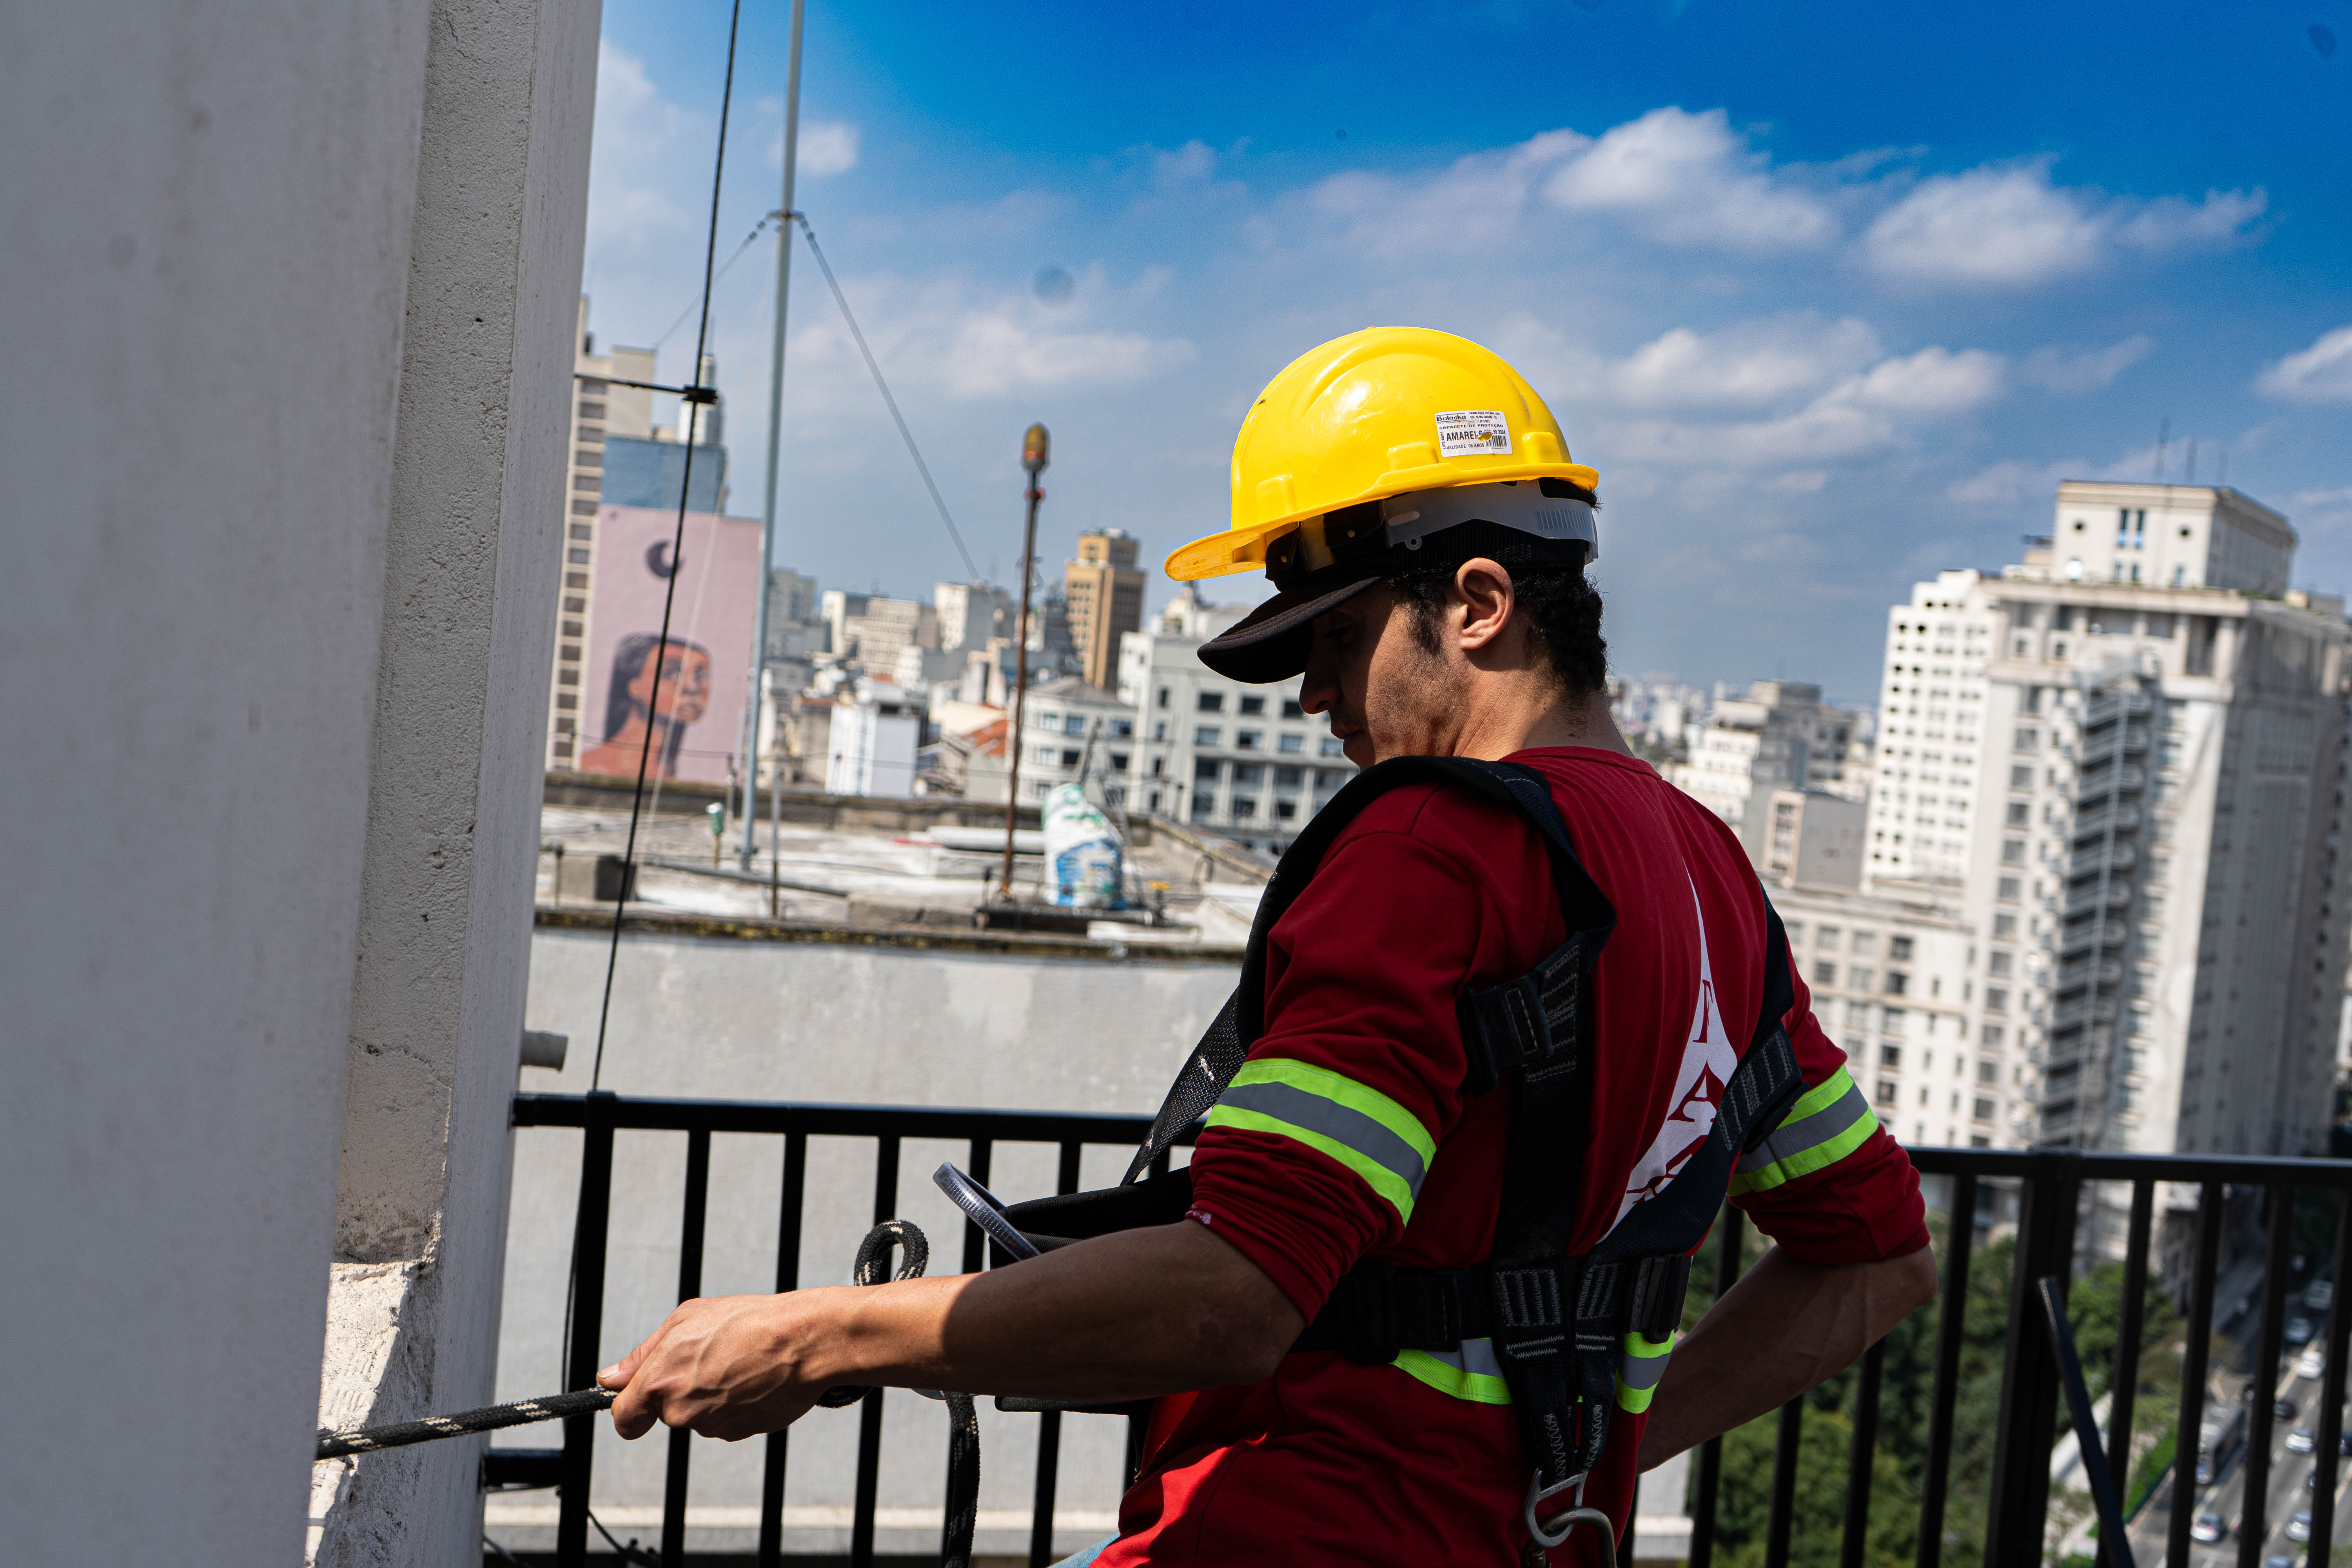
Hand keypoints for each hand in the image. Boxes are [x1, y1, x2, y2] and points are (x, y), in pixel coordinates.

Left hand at [598, 1290, 838, 1440]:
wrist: (801, 1342)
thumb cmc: (746, 1322)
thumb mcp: (685, 1319)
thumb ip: (641, 1354)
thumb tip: (609, 1378)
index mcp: (659, 1382)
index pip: (624, 1418)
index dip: (628, 1410)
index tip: (635, 1402)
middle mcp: (681, 1412)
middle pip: (666, 1412)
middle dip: (680, 1390)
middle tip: (709, 1358)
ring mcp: (711, 1427)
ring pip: (698, 1416)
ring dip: (709, 1395)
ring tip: (736, 1363)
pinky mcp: (738, 1434)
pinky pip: (725, 1422)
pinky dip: (733, 1404)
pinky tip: (751, 1378)